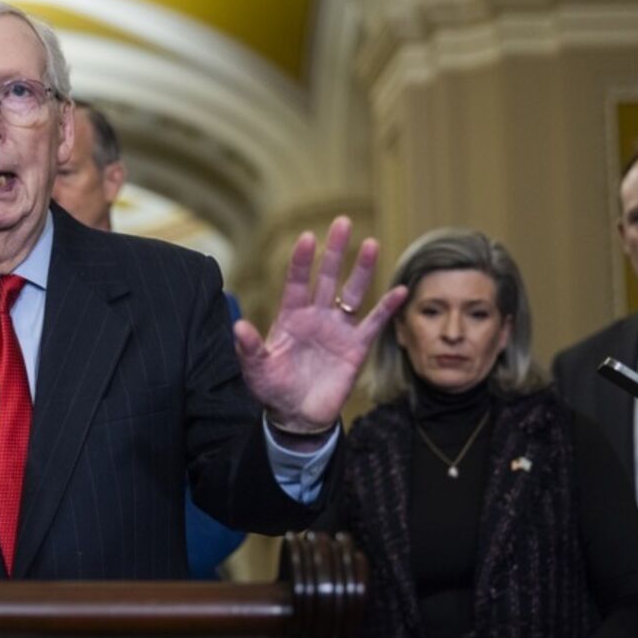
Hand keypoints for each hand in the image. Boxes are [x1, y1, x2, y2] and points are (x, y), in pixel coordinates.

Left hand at [235, 216, 407, 432]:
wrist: (297, 415)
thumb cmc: (272, 389)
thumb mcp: (255, 369)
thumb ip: (249, 347)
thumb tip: (237, 325)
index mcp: (290, 317)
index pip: (296, 282)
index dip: (301, 261)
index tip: (306, 238)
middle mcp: (316, 316)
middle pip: (326, 277)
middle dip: (334, 251)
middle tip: (342, 222)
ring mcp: (337, 329)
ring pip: (352, 293)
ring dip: (362, 270)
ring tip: (371, 243)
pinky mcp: (356, 347)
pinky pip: (374, 323)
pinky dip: (387, 307)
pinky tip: (400, 289)